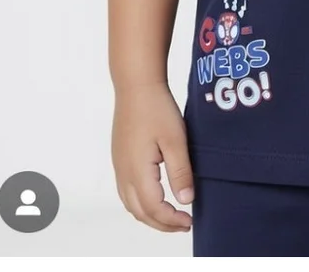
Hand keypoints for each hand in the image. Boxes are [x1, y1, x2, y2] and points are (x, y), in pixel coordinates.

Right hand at [112, 82, 194, 231]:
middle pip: (140, 212)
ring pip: (131, 204)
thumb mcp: (175, 140)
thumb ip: (180, 172)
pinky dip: (141, 203)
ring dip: (150, 215)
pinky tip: (155, 197)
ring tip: (171, 215)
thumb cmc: (156, 108)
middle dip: (161, 223)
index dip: (171, 220)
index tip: (189, 221)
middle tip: (183, 224)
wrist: (136, 85)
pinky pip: (127, 192)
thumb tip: (186, 201)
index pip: (154, 208)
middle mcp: (124, 173)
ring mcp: (119, 166)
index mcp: (137, 171)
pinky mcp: (119, 158)